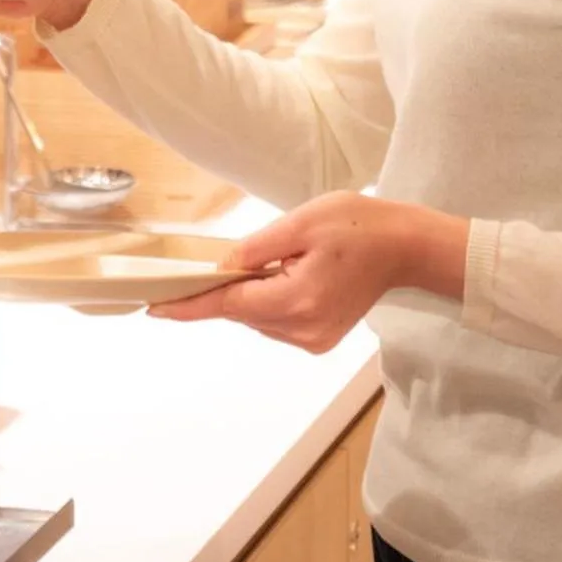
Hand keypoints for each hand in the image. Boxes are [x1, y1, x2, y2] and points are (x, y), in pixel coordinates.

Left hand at [148, 192, 468, 353]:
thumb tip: (222, 268)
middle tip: (239, 254)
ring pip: (258, 317)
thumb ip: (256, 248)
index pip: (228, 305)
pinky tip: (290, 274)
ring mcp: (314, 338)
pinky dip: (270, 299)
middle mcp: (303, 329)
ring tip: (286, 258)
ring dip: (254, 291)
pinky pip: (276, 320)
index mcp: (297, 300)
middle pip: (242, 311)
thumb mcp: (302, 223)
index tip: (155, 308)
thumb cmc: (360, 224)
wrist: (405, 247)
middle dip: (229, 286)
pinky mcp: (320, 338)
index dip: (189, 306)